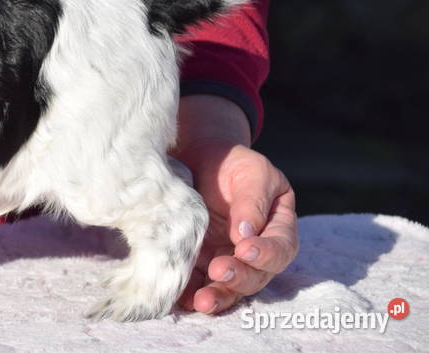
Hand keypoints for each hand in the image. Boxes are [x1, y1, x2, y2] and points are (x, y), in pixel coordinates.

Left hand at [171, 94, 298, 314]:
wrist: (200, 160)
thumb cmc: (232, 164)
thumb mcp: (250, 172)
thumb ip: (252, 201)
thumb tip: (247, 234)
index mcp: (278, 228)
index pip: (280, 248)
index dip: (266, 253)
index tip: (246, 248)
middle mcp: (256, 251)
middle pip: (256, 275)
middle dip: (239, 278)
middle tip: (219, 271)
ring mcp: (229, 260)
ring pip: (229, 288)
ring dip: (217, 297)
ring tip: (201, 301)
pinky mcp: (202, 264)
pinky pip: (200, 285)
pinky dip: (191, 294)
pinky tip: (181, 299)